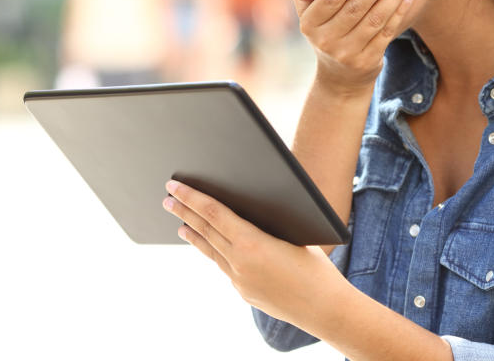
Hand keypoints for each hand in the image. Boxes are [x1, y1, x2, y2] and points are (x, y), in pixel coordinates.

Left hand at [162, 180, 347, 325]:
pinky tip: (211, 247)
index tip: (175, 186)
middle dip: (184, 212)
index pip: (213, 213)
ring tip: (179, 223)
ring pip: (211, 251)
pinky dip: (214, 252)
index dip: (191, 197)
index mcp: (251, 243)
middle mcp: (239, 263)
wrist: (325, 308)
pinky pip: (225, 267)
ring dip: (194, 234)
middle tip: (168, 198)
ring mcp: (240, 281)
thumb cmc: (317, 267)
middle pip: (205, 230)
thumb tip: (248, 212)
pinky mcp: (245, 293)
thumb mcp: (294, 235)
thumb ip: (266, 225)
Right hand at [293, 0, 415, 93]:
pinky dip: (399, 13)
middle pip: (356, 8)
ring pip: (374, 20)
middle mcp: (326, 40)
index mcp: (309, 24)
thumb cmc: (326, 32)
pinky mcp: (367, 61)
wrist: (339, 77)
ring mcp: (347, 53)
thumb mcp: (307, 16)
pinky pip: (386, 33)